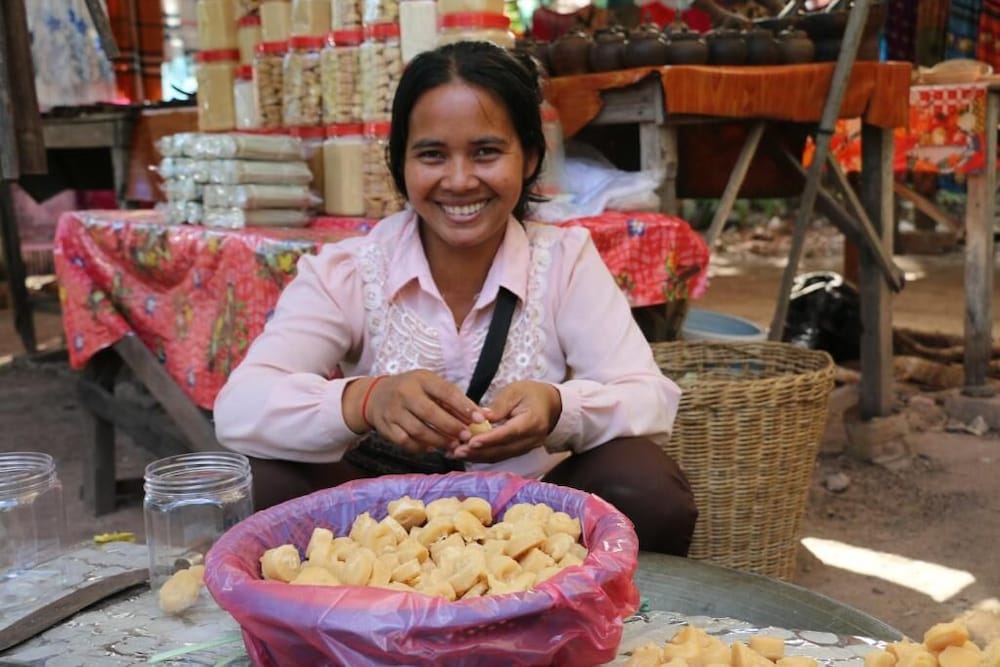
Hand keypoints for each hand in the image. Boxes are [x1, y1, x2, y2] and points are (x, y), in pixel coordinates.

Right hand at [361, 370, 481, 454]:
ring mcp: (393, 411)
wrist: (375, 395)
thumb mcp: (430, 385)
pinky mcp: (385, 427)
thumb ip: (454, 400)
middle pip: (431, 413)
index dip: (464, 406)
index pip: (446, 392)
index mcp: (421, 379)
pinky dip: (420, 447)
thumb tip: (484, 415)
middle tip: (467, 437)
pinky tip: (432, 448)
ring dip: (438, 441)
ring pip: (418, 431)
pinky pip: (405, 441)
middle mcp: (405, 393)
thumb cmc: (412, 390)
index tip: (480, 419)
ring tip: (453, 445)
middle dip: (452, 427)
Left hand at [449, 381, 561, 463]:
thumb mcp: (516, 391)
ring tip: (457, 453)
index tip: (472, 442)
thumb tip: (483, 418)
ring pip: (500, 456)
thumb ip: (500, 405)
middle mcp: (531, 439)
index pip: (509, 433)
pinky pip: (500, 456)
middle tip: (457, 451)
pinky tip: (467, 454)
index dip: (491, 439)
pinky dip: (483, 456)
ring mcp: (526, 448)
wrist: (551, 406)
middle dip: (479, 452)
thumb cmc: (532, 394)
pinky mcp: (519, 451)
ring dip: (478, 457)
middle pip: (503, 449)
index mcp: (532, 421)